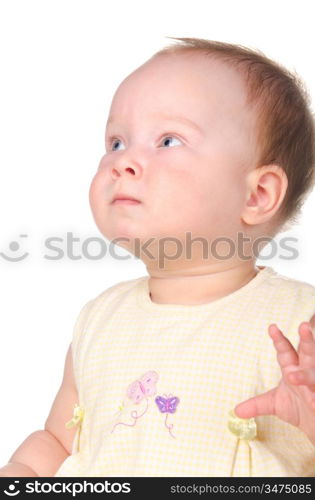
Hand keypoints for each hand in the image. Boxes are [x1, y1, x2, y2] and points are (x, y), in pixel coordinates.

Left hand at [234, 321, 314, 444]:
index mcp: (292, 367)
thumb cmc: (298, 407)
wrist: (314, 424)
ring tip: (292, 377)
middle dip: (306, 340)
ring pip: (313, 376)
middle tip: (303, 325)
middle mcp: (307, 371)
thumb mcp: (275, 404)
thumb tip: (236, 411)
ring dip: (305, 376)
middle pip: (307, 353)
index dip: (279, 340)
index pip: (285, 351)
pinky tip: (313, 404)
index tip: (272, 327)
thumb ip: (256, 405)